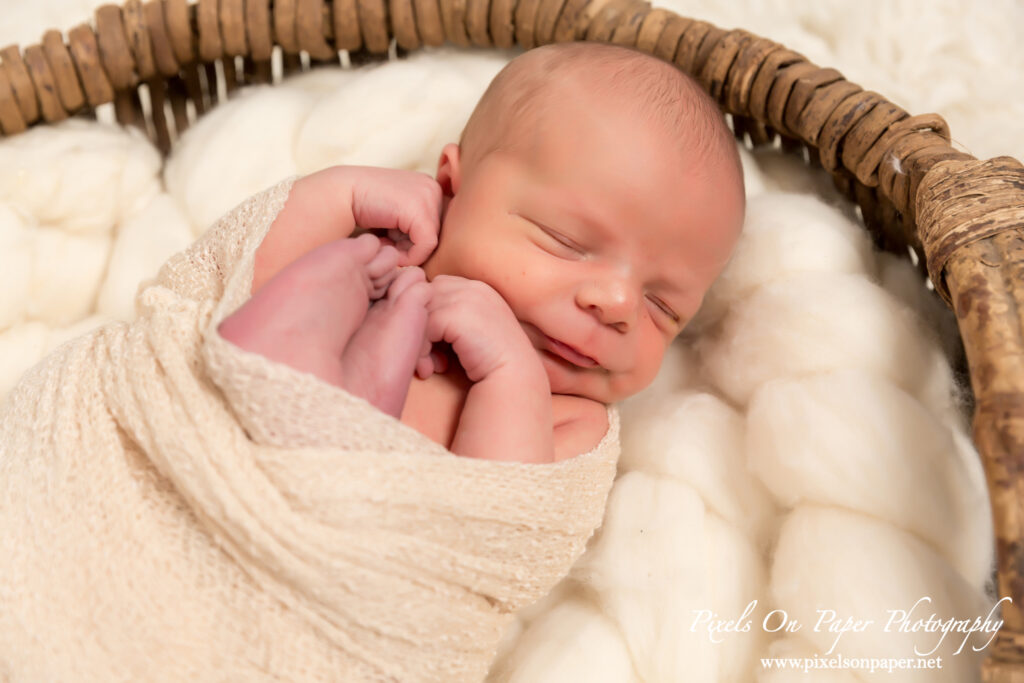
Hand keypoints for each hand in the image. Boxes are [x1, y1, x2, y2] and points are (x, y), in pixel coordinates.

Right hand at [349, 167, 442, 266]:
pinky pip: (426, 246)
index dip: (413, 240)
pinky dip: (408, 256)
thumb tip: (431, 252)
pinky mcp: (420, 210)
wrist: (341, 194)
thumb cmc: (365, 208)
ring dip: (407, 250)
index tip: (389, 239)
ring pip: (432, 242)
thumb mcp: (397, 214)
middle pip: (436, 235)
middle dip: (411, 245)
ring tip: (384, 240)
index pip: (436, 228)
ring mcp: (429, 196)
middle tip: (385, 241)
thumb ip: (415, 226)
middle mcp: (433, 188)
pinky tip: (386, 247)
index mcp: (430, 187)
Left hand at [420, 275, 546, 384]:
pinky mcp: (456, 314)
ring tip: (429, 366)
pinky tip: (433, 369)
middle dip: (419, 326)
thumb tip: (417, 319)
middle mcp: (473, 287)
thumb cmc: (494, 363)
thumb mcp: (476, 331)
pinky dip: (421, 350)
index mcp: (479, 289)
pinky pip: (423, 326)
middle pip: (424, 297)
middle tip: (427, 358)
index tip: (435, 347)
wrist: (515, 378)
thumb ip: (455, 318)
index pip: (437, 289)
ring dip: (418, 342)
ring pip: (419, 311)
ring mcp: (465, 297)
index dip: (429, 316)